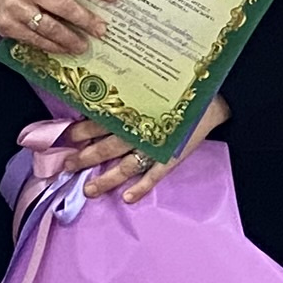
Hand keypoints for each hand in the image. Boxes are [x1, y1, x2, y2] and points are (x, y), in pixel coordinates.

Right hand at [0, 0, 121, 63]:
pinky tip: (64, 49)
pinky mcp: (6, 26)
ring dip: (70, 39)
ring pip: (49, 27)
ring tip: (84, 45)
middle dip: (85, 20)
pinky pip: (34, 39)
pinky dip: (52, 46)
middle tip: (102, 30)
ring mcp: (15, 8)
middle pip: (62, 6)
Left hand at [69, 95, 228, 201]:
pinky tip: (128, 199)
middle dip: (85, 157)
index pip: (101, 121)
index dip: (82, 130)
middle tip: (66, 166)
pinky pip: (155, 175)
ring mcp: (157, 146)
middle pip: (107, 146)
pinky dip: (142, 187)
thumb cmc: (181, 88)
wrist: (217, 94)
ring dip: (106, 179)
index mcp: (134, 110)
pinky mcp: (173, 157)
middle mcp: (141, 129)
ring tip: (89, 191)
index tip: (65, 137)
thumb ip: (128, 92)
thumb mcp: (149, 83)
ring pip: (125, 165)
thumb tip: (99, 94)